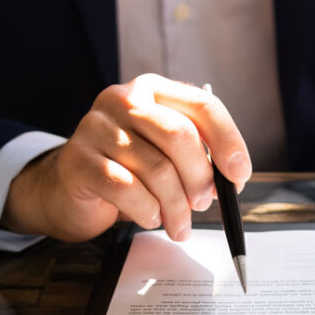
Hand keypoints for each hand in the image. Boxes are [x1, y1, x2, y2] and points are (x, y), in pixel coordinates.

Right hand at [3, 74, 250, 242]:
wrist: (74, 188)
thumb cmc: (133, 170)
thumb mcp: (171, 155)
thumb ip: (202, 157)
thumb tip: (233, 179)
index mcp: (154, 91)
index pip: (203, 105)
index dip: (229, 141)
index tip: (240, 175)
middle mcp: (123, 100)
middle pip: (179, 136)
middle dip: (200, 178)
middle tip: (203, 204)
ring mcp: (95, 127)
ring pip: (156, 169)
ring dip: (177, 206)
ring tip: (180, 223)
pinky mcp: (77, 160)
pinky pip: (126, 189)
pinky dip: (148, 211)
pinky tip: (151, 218)